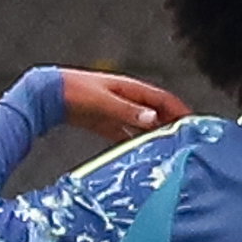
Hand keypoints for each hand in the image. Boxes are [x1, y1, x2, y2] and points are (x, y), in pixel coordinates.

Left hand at [56, 70, 191, 143]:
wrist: (47, 94)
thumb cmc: (75, 92)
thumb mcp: (103, 102)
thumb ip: (127, 111)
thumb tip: (153, 118)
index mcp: (130, 88)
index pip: (163, 99)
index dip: (180, 109)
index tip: (194, 122)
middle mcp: (126, 98)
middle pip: (156, 111)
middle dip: (172, 122)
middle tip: (186, 139)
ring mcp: (115, 110)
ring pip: (142, 123)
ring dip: (154, 133)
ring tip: (168, 147)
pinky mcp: (104, 122)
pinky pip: (124, 133)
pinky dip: (134, 141)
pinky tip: (140, 152)